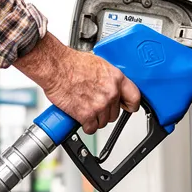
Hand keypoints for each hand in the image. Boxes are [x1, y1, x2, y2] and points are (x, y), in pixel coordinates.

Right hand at [14, 33, 140, 133]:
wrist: (56, 67)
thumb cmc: (72, 63)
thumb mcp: (99, 64)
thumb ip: (109, 78)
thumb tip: (111, 85)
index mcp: (116, 79)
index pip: (135, 98)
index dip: (131, 105)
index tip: (127, 107)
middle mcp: (110, 93)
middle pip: (115, 113)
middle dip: (106, 111)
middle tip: (95, 104)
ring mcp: (99, 105)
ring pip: (103, 122)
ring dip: (95, 119)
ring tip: (85, 108)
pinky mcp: (87, 115)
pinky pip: (91, 128)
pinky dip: (85, 125)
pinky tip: (80, 117)